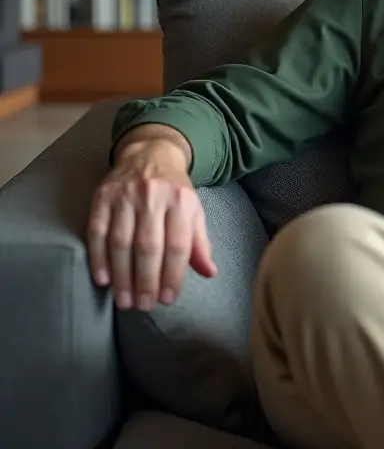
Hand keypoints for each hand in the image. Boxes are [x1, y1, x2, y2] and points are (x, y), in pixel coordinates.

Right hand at [87, 128, 215, 310]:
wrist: (151, 153)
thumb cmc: (175, 190)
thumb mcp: (193, 210)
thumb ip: (200, 242)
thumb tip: (210, 273)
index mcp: (181, 200)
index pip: (178, 244)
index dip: (172, 275)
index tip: (166, 299)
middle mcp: (154, 196)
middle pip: (148, 246)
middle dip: (146, 281)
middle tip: (143, 306)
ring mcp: (125, 195)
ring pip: (121, 242)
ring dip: (122, 276)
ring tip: (125, 300)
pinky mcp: (102, 196)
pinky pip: (97, 231)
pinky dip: (98, 258)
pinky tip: (103, 280)